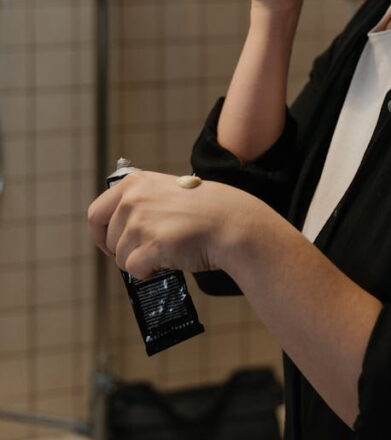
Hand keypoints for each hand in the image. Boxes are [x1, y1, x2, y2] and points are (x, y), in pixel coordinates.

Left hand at [87, 171, 259, 280]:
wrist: (230, 222)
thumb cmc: (203, 210)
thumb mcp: (166, 190)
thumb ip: (140, 202)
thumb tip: (116, 228)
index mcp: (134, 183)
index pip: (96, 213)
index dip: (101, 234)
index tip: (112, 243)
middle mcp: (133, 199)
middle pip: (108, 240)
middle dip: (123, 250)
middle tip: (147, 249)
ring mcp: (141, 221)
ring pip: (121, 258)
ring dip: (141, 260)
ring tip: (167, 248)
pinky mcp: (151, 244)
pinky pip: (135, 271)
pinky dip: (149, 272)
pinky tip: (170, 258)